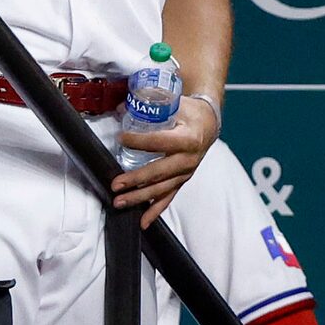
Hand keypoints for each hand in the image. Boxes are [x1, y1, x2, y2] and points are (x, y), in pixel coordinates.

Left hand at [111, 92, 217, 226]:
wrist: (208, 123)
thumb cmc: (190, 112)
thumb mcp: (175, 103)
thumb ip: (150, 105)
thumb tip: (121, 107)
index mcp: (189, 138)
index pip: (161, 141)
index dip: (140, 141)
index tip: (121, 137)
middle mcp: (189, 158)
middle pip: (159, 171)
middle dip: (135, 179)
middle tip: (116, 183)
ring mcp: (186, 172)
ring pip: (161, 189)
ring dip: (139, 197)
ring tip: (119, 201)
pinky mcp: (182, 180)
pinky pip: (168, 198)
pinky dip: (155, 211)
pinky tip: (142, 222)